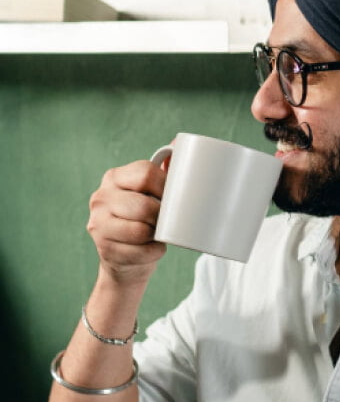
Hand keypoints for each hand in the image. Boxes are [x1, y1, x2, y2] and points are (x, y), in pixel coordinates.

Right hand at [87, 160, 167, 285]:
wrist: (126, 258)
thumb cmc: (146, 218)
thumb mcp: (152, 192)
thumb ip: (164, 170)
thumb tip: (179, 142)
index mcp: (114, 177)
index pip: (145, 173)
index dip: (166, 186)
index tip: (174, 197)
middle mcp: (101, 197)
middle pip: (144, 205)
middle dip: (163, 216)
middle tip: (167, 220)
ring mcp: (98, 224)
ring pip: (141, 230)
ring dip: (157, 235)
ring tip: (158, 233)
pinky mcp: (104, 249)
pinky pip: (141, 251)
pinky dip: (155, 252)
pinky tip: (152, 248)